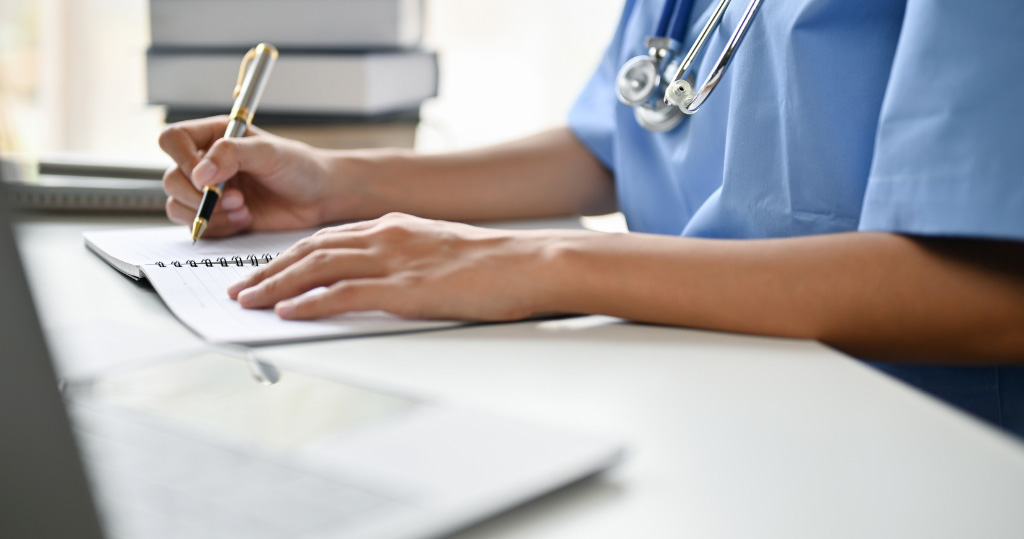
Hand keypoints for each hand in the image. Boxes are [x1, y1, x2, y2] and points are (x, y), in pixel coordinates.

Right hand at [159, 116, 335, 236]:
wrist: (318, 196)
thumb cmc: (298, 167)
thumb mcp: (268, 152)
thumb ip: (231, 155)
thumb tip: (199, 173)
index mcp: (213, 136)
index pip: (173, 140)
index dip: (182, 159)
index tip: (206, 176)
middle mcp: (205, 163)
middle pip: (171, 179)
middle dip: (199, 195)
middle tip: (235, 198)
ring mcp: (209, 191)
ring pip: (177, 206)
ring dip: (209, 213)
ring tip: (243, 208)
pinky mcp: (217, 216)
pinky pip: (196, 227)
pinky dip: (219, 227)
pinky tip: (246, 218)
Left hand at [226, 213, 575, 319]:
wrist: (529, 261)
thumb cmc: (496, 263)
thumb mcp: (442, 251)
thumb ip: (408, 259)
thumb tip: (387, 280)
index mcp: (395, 226)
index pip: (328, 238)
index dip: (290, 255)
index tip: (267, 270)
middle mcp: (386, 236)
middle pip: (311, 250)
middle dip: (269, 270)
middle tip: (240, 288)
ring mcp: (393, 260)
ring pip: (317, 268)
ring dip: (276, 285)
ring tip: (248, 301)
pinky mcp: (405, 288)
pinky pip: (344, 293)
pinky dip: (310, 302)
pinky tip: (288, 311)